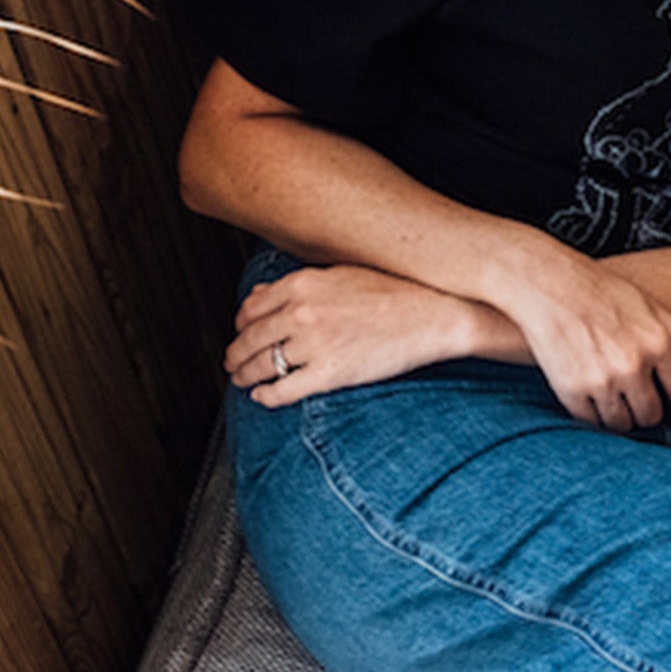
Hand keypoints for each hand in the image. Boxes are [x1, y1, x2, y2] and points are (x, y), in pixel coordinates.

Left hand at [228, 265, 490, 406]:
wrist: (437, 313)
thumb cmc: (397, 291)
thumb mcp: (343, 274)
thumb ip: (297, 284)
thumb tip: (259, 295)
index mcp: (303, 284)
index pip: (251, 308)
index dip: (241, 324)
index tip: (242, 332)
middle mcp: (302, 312)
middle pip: (250, 339)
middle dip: (236, 354)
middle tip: (233, 362)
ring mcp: (315, 344)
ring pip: (261, 365)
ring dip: (245, 376)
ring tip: (243, 380)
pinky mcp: (331, 373)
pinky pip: (284, 389)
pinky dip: (266, 396)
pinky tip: (262, 397)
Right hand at [494, 246, 670, 432]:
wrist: (548, 285)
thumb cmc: (599, 290)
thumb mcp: (646, 304)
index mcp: (658, 344)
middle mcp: (633, 366)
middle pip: (652, 414)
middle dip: (650, 414)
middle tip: (644, 410)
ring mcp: (602, 381)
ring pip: (622, 424)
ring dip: (623, 420)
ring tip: (619, 408)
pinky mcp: (572, 391)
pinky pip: (591, 422)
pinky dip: (594, 418)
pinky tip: (595, 405)